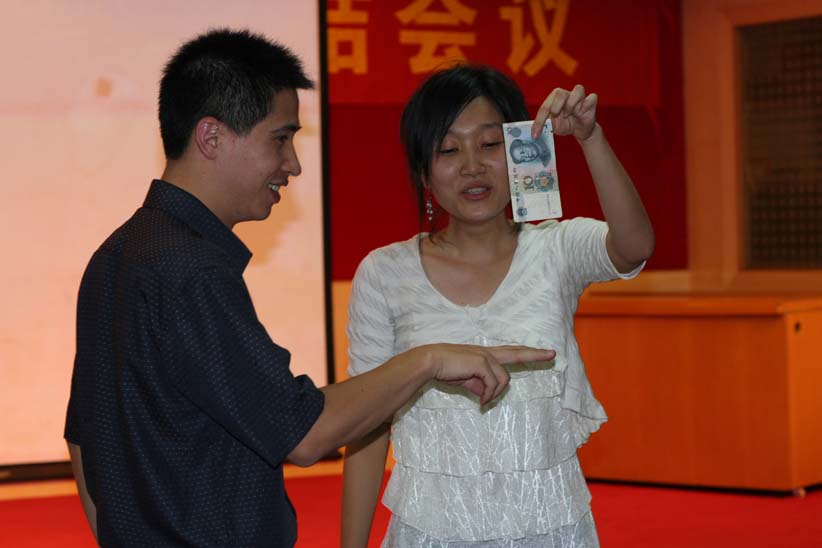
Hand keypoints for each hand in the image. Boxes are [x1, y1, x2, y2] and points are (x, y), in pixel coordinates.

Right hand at [426, 344, 555, 404]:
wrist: (431, 362)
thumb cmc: (445, 369)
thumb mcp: (466, 380)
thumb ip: (479, 385)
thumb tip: (487, 395)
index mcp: (484, 354)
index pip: (510, 352)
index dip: (526, 352)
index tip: (543, 352)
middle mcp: (488, 352)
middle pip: (517, 352)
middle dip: (535, 355)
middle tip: (552, 354)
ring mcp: (486, 356)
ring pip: (503, 379)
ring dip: (494, 394)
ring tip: (482, 402)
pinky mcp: (482, 362)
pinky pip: (493, 384)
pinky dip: (488, 395)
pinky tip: (480, 402)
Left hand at [532, 84, 596, 141]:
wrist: (579, 131)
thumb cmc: (565, 124)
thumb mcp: (553, 126)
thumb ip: (545, 124)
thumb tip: (534, 130)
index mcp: (554, 99)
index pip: (545, 106)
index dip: (539, 120)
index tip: (535, 134)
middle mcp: (567, 94)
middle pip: (559, 93)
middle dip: (555, 107)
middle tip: (555, 116)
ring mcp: (580, 97)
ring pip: (578, 90)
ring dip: (571, 104)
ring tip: (569, 115)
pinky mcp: (591, 101)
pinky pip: (591, 98)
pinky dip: (585, 106)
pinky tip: (581, 114)